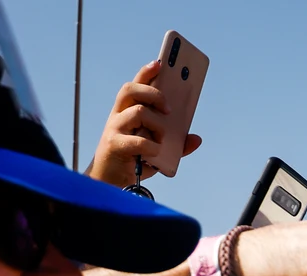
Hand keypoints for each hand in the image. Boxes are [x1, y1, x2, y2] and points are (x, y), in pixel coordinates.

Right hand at [85, 62, 200, 186]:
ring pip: (139, 112)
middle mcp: (118, 116)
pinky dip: (153, 147)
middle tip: (169, 110)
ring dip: (158, 125)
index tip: (159, 63)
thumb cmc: (134, 160)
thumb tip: (196, 138)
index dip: (145, 73)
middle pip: (131, 90)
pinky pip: (138, 140)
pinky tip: (156, 153)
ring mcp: (114, 129)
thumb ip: (177, 144)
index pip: (135, 86)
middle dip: (154, 94)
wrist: (111, 182)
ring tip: (161, 139)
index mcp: (127, 112)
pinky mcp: (114, 145)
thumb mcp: (158, 151)